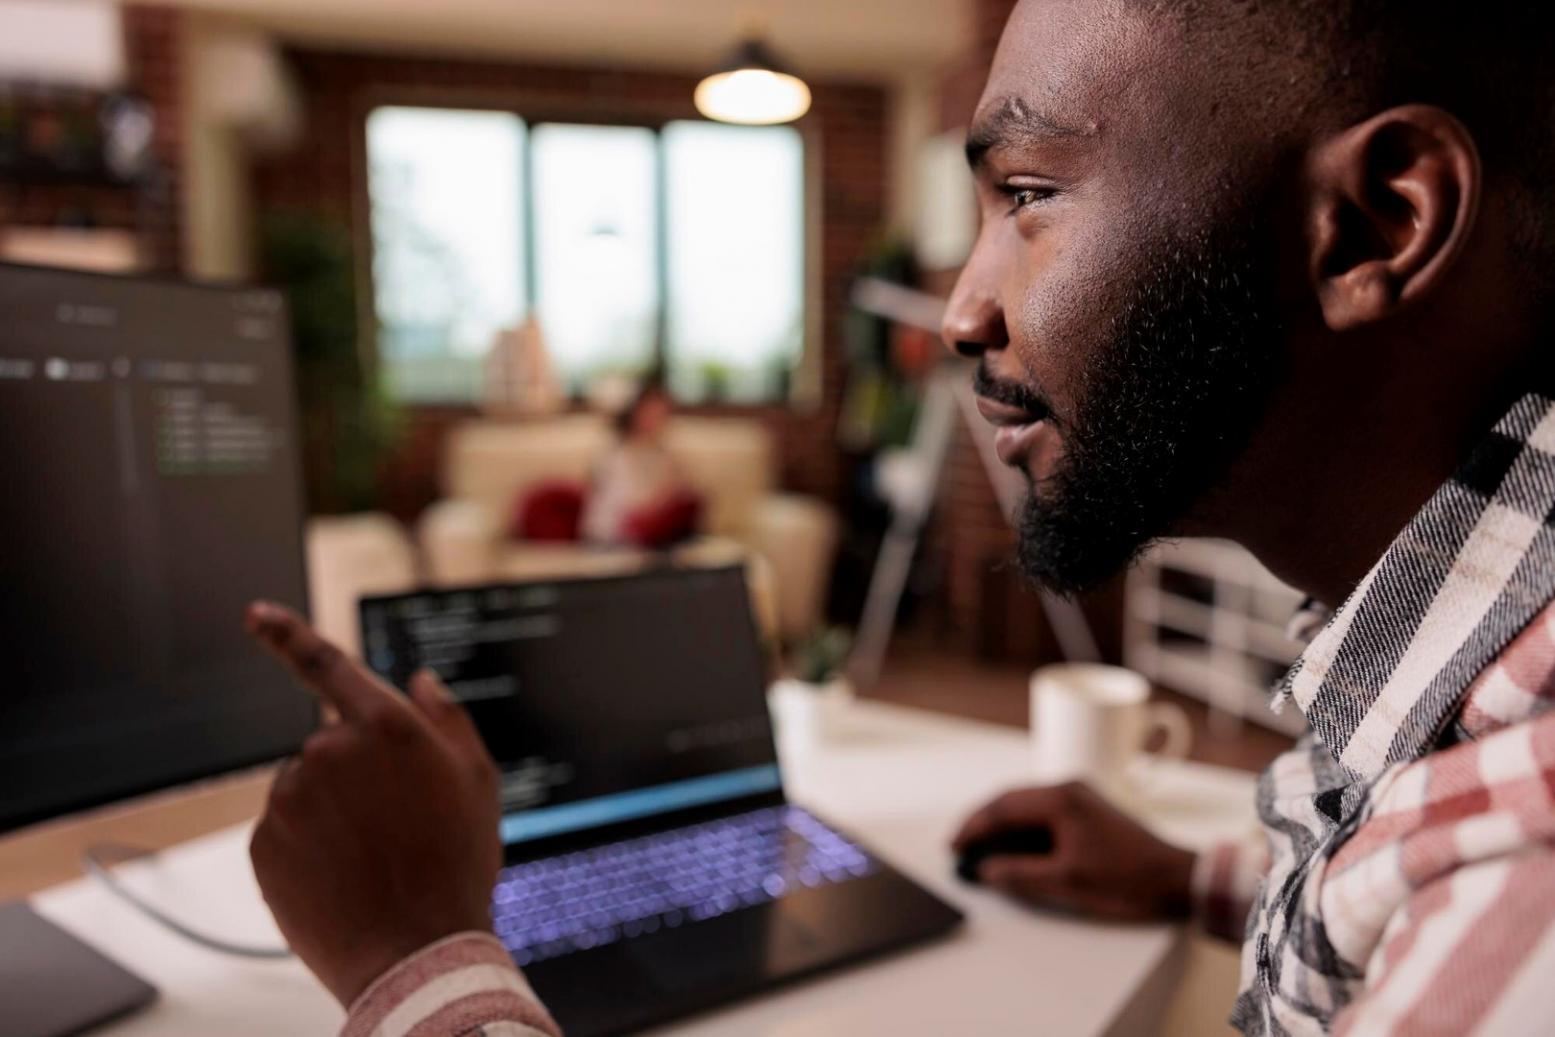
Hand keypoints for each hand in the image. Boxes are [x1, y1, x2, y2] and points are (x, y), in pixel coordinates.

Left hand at [244, 602, 502, 1005]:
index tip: (255, 614)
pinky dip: (308, 846)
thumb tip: (420, 680)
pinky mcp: (263, 841)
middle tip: (396, 822)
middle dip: (355, 773)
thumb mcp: (477, 781)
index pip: (327, 664)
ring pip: (306, 788)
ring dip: (331, 810)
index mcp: (385, 725)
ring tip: (373, 855)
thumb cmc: (455, 864)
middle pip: (331, 744)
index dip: (286, 633)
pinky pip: (284, 830)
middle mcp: (329, 749)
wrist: (414, 950)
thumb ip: (447, 717)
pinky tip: (343, 874)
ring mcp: (290, 796)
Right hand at [952, 782, 1194, 921]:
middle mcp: (1068, 788)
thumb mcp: (1066, 883)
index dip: (974, 828)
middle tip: (962, 846)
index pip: (1002, 808)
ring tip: (982, 848)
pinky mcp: (1088, 808)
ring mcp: (1080, 795)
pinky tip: (1015, 845)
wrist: (1176, 878)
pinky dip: (1023, 826)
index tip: (955, 846)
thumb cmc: (1128, 879)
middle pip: (1011, 800)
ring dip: (1002, 824)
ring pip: (1026, 804)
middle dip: (983, 823)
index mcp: (1060, 799)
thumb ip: (1019, 874)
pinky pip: (1043, 811)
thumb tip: (987, 869)